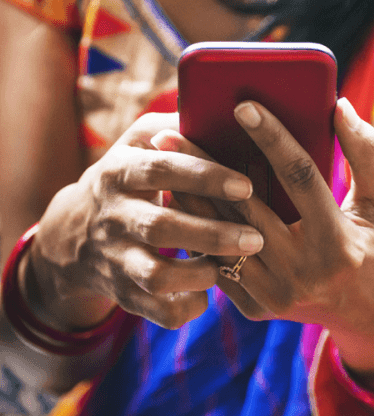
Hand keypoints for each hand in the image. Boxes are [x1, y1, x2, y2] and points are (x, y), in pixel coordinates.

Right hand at [26, 113, 263, 329]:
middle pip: (162, 227)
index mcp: (121, 171)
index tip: (245, 186)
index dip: (204, 177)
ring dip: (200, 274)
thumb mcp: (139, 142)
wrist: (74, 233)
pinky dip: (186, 307)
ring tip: (230, 266)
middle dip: (212, 234)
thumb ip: (176, 125)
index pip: (162, 169)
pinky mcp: (123, 292)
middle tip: (256, 238)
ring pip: (156, 276)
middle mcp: (115, 215)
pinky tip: (207, 293)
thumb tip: (223, 104)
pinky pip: (156, 310)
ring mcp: (116, 258)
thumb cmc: (129, 177)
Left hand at [155, 99, 373, 376]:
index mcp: (340, 246)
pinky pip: (219, 264)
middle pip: (244, 209)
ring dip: (190, 198)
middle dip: (205, 166)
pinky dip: (198, 231)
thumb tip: (339, 106)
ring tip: (164, 161)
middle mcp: (304, 276)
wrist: (373, 313)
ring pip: (221, 239)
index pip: (301, 179)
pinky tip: (178, 200)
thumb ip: (368, 154)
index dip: (272, 138)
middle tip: (171, 131)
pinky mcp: (258, 308)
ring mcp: (276, 296)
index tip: (243, 104)